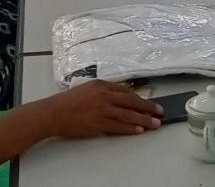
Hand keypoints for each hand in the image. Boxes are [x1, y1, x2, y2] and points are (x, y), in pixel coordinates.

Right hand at [42, 80, 162, 137]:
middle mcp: (104, 95)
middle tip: (159, 111)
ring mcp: (103, 109)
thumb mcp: (86, 89)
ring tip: (155, 123)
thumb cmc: (67, 102)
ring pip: (128, 114)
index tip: (148, 103)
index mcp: (102, 85)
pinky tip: (139, 130)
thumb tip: (117, 98)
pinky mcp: (99, 122)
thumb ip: (102, 92)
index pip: (126, 90)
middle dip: (148, 107)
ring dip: (144, 119)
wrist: (54, 112)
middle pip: (132, 101)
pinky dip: (130, 128)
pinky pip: (119, 126)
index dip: (139, 98)